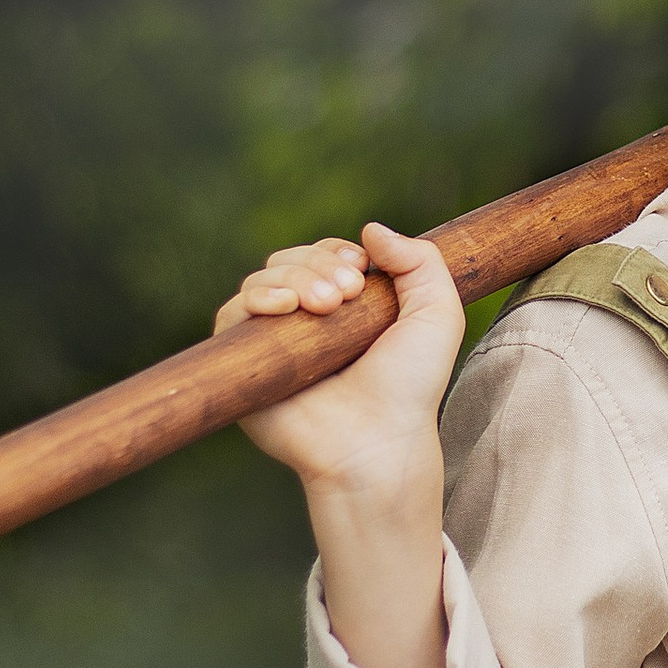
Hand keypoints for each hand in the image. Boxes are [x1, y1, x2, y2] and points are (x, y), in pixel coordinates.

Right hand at [215, 224, 464, 496]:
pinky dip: (255, 298)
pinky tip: (283, 307)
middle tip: (347, 294)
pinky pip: (231, 314)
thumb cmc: (410, 385)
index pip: (325, 256)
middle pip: (292, 261)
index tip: (361, 271)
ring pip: (263, 279)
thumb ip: (419, 260)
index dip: (338, 252)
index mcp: (345, 307)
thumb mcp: (436, 314)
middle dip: (319, 264)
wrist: (377, 439)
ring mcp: (274, 341)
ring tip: (326, 307)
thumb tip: (369, 228)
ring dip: (294, 278)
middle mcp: (305, 321)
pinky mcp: (245, 362)